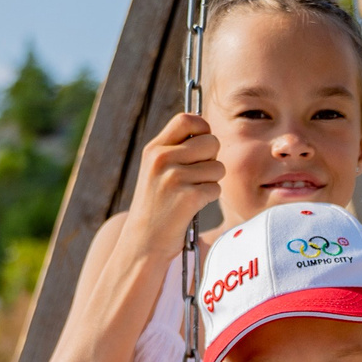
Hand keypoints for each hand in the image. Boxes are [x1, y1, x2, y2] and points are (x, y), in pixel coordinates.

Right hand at [133, 111, 222, 246]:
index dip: (203, 129)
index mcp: (154, 149)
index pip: (187, 119)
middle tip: (197, 176)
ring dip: (211, 181)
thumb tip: (207, 132)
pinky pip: (216, 188)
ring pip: (217, 166)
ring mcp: (174, 178)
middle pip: (211, 141)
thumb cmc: (156, 206)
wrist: (143, 242)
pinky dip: (209, 198)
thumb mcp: (156, 171)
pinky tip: (192, 207)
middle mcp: (162, 159)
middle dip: (212, 159)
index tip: (202, 145)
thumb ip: (176, 150)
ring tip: (191, 193)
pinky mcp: (188, 197)